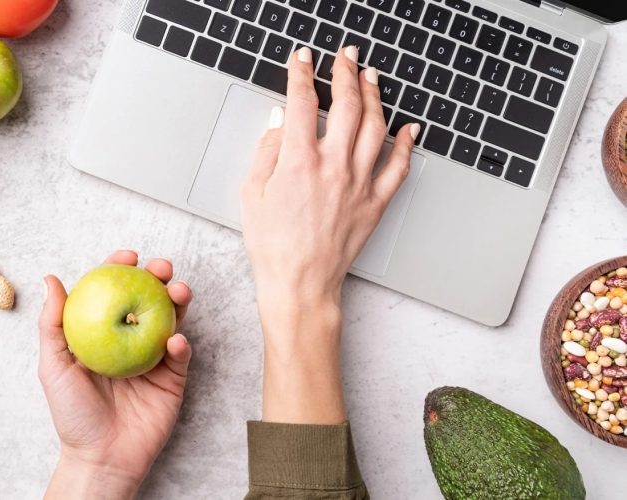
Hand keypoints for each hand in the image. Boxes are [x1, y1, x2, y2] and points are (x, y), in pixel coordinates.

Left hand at [39, 250, 192, 499]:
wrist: (100, 457)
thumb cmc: (73, 414)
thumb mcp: (54, 366)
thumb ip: (53, 323)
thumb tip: (51, 279)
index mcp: (102, 332)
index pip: (113, 291)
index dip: (121, 269)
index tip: (127, 257)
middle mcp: (129, 340)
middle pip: (147, 298)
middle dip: (158, 277)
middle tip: (161, 268)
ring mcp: (153, 358)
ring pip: (170, 320)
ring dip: (177, 301)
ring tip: (177, 291)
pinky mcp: (172, 380)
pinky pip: (181, 356)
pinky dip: (181, 344)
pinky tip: (175, 340)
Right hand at [241, 45, 416, 304]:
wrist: (300, 284)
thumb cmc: (272, 246)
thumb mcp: (251, 194)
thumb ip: (267, 151)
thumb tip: (280, 121)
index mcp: (298, 162)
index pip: (302, 103)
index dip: (302, 74)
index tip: (302, 59)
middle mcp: (334, 167)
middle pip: (346, 106)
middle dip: (345, 74)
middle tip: (345, 57)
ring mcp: (359, 184)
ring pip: (376, 128)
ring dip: (374, 97)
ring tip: (371, 79)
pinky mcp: (375, 203)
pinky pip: (399, 167)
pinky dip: (407, 144)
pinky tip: (409, 129)